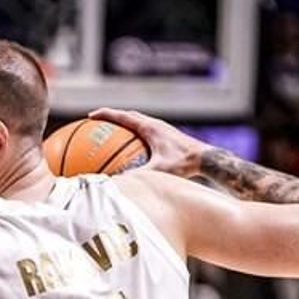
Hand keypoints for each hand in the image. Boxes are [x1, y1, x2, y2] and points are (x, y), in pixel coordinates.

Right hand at [88, 108, 205, 177]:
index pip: (123, 117)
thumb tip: (117, 183)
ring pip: (138, 121)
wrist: (206, 158)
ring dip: (124, 123)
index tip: (91, 116)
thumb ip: (137, 176)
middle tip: (97, 120)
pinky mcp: (167, 135)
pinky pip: (146, 131)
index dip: (106, 115)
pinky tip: (132, 147)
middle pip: (129, 116)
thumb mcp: (158, 170)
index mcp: (150, 127)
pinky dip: (135, 134)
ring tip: (111, 131)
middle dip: (112, 117)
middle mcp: (155, 124)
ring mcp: (162, 129)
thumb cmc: (184, 163)